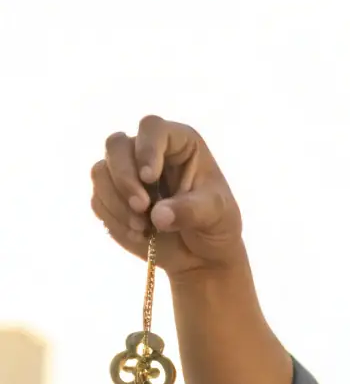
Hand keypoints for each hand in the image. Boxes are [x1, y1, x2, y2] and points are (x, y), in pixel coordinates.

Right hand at [91, 116, 244, 278]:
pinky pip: (98, 200)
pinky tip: (138, 234)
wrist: (202, 255)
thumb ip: (191, 211)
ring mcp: (127, 173)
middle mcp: (148, 151)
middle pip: (116, 145)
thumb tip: (158, 215)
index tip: (149, 177)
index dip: (147, 148)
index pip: (152, 128)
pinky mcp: (113, 198)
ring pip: (101, 172)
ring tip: (143, 227)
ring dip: (117, 202)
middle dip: (124, 177)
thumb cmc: (216, 224)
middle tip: (141, 206)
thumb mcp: (216, 216)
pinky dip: (114, 219)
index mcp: (178, 143)